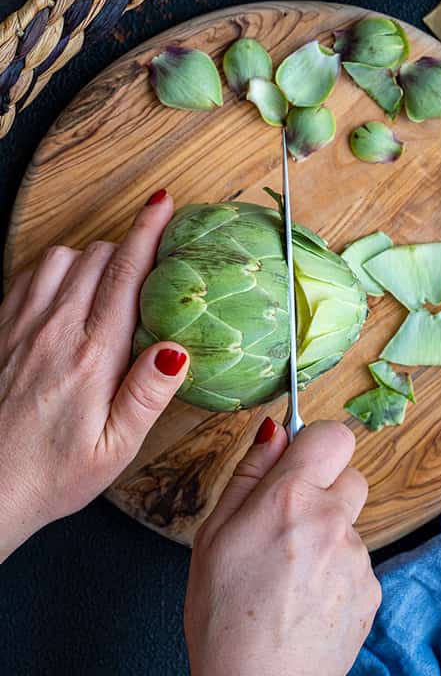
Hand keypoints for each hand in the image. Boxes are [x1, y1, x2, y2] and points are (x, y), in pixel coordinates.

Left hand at [0, 190, 188, 560]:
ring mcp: (20, 327)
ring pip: (61, 258)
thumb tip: (179, 347)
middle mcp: (55, 331)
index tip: (162, 205)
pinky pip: (27, 276)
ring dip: (91, 259)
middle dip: (128, 249)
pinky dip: (53, 272)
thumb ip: (148, 395)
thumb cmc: (51, 476)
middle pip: (98, 257)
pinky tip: (66, 295)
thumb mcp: (116, 449)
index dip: (148, 233)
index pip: (127, 274)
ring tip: (110, 282)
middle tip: (151, 264)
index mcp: (93, 357)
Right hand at [185, 418, 380, 675]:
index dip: (315, 445)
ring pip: (351, 525)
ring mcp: (358, 557)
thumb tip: (274, 430)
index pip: (333, 435)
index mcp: (290, 500)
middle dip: (325, 491)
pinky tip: (306, 600)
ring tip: (289, 576)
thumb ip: (248, 476)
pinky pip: (358, 563)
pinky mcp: (372, 588)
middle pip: (351, 476)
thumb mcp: (212, 538)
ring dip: (328, 537)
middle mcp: (332, 521)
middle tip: (287, 527)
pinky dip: (337, 574)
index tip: (298, 463)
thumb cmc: (223, 619)